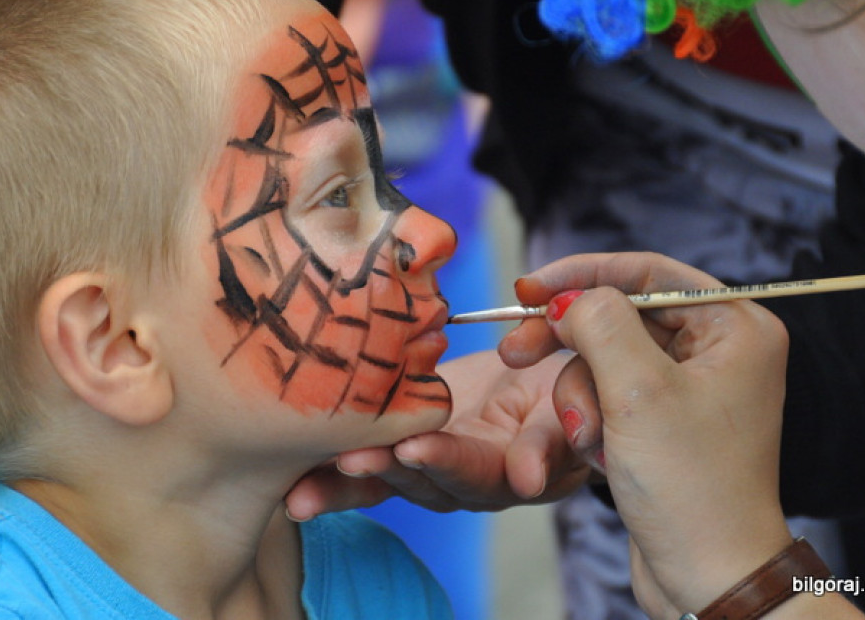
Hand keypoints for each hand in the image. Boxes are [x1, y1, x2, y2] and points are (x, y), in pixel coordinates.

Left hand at [285, 349, 589, 519]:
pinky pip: (364, 462)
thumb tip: (529, 480)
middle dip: (381, 470)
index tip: (415, 448)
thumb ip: (551, 439)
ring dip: (343, 481)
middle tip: (348, 459)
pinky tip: (291, 474)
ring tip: (300, 489)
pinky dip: (329, 469)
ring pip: (382, 481)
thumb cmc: (570, 383)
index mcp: (507, 471)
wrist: (549, 376)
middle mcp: (462, 479)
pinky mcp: (403, 443)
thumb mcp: (573, 405)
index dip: (445, 460)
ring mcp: (428, 465)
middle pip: (418, 482)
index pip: (473, 470)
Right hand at [507, 252, 794, 615]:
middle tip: (513, 351)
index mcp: (734, 326)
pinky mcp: (662, 419)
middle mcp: (716, 348)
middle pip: (618, 315)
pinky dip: (590, 419)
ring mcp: (687, 385)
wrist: (707, 577)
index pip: (646, 271)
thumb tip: (567, 298)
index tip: (526, 288)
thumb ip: (599, 323)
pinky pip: (606, 394)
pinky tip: (600, 454)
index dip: (581, 274)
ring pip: (603, 359)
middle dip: (569, 344)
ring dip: (580, 398)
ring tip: (590, 440)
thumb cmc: (691, 486)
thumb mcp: (638, 391)